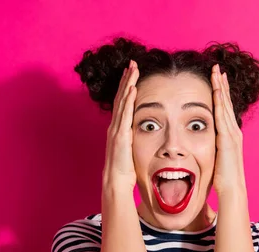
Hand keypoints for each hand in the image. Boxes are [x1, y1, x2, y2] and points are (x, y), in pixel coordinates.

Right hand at [102, 60, 139, 196]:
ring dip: (128, 84)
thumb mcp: (131, 149)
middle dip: (127, 79)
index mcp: (119, 128)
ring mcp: (117, 129)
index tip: (132, 73)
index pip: (123, 102)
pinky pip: (125, 114)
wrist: (116, 181)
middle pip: (121, 97)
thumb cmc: (125, 168)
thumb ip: (134, 138)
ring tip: (133, 70)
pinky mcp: (121, 135)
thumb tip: (143, 133)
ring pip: (122, 101)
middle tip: (132, 63)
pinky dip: (128, 100)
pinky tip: (133, 89)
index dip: (127, 87)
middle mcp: (116, 125)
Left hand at [211, 64, 246, 196]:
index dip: (221, 93)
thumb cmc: (223, 178)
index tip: (216, 79)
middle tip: (217, 68)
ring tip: (217, 72)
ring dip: (221, 88)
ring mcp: (232, 133)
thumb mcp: (216, 159)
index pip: (224, 109)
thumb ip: (211, 149)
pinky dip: (220, 102)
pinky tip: (216, 90)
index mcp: (229, 135)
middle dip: (222, 84)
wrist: (232, 188)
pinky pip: (222, 116)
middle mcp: (233, 131)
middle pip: (226, 102)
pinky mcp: (227, 138)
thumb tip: (200, 147)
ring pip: (225, 105)